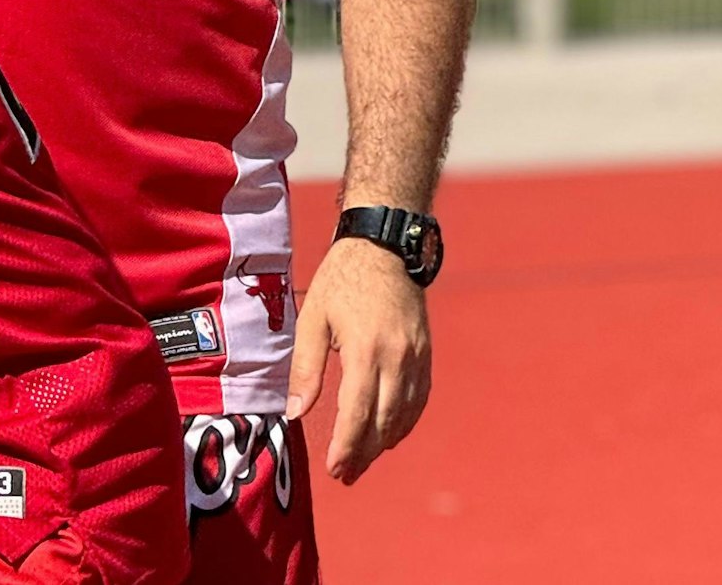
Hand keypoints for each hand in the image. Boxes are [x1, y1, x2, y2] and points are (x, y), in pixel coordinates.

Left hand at [285, 236, 431, 484]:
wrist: (385, 246)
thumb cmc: (342, 279)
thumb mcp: (313, 317)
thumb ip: (306, 367)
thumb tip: (295, 412)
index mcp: (366, 350)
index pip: (358, 412)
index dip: (347, 446)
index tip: (335, 469)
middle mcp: (397, 358)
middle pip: (384, 422)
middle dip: (364, 453)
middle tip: (345, 475)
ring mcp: (417, 357)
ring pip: (404, 415)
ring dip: (384, 443)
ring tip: (362, 461)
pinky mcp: (426, 354)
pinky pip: (419, 399)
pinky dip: (405, 422)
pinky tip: (388, 434)